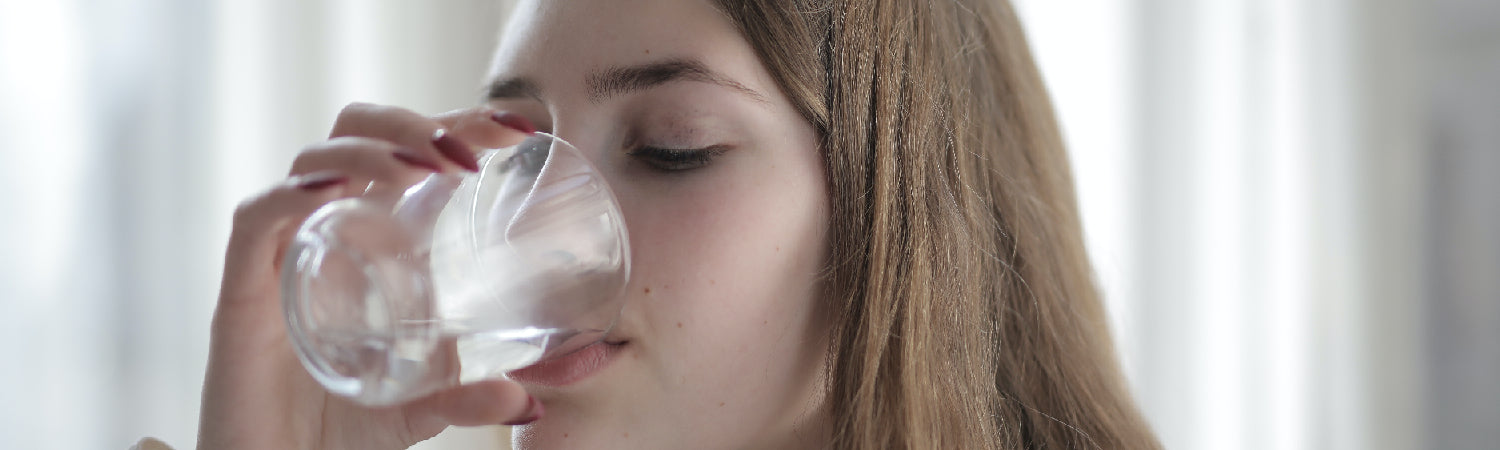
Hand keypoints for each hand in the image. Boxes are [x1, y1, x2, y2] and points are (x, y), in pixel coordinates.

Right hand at [198, 104, 539, 448]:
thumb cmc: (337, 430)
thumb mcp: (418, 405)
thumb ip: (467, 397)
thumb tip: (529, 404)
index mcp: (368, 239)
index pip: (407, 152)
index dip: (457, 124)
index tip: (517, 128)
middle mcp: (324, 232)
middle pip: (355, 133)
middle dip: (411, 123)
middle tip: (468, 152)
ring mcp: (281, 255)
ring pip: (311, 161)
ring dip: (371, 149)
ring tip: (422, 167)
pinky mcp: (241, 291)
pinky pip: (255, 220)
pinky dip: (290, 195)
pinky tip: (333, 191)